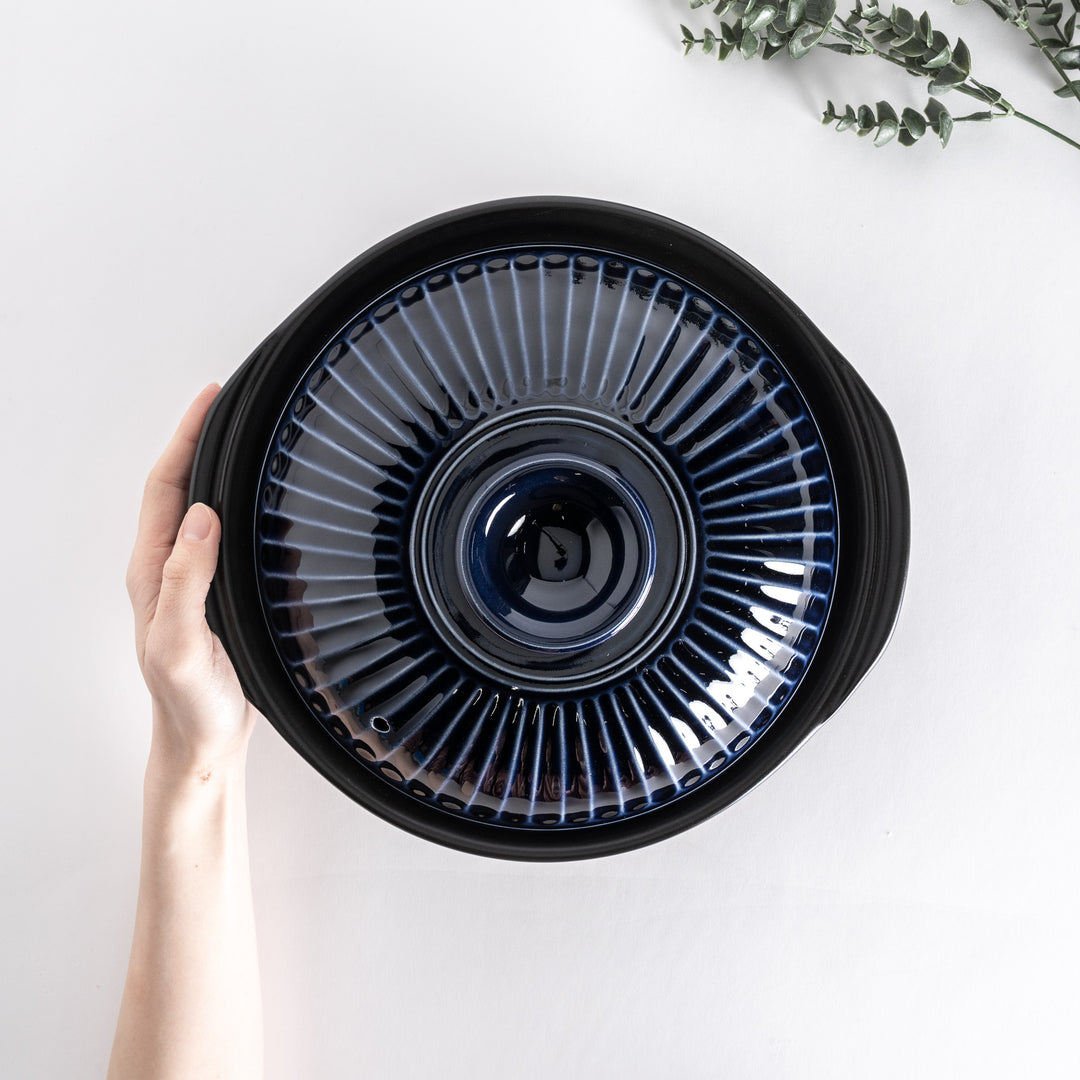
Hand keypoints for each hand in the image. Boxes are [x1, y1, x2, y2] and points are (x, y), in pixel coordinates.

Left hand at [126, 384, 257, 772]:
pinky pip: (225, 538)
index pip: (168, 487)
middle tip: (230, 405)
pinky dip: (240, 508)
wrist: (202, 743)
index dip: (186, 438)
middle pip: (181, 487)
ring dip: (218, 470)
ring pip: (202, 509)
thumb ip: (185, 582)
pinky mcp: (215, 596)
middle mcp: (170, 569)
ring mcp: (192, 581)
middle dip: (201, 439)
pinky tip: (260, 504)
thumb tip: (201, 518)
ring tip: (244, 440)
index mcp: (154, 571)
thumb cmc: (188, 703)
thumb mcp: (181, 645)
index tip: (211, 399)